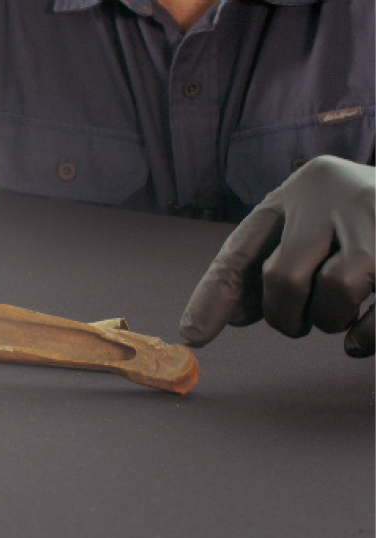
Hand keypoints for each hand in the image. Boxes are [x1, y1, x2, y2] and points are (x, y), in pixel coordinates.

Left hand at [180, 155, 375, 356]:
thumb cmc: (363, 221)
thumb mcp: (313, 225)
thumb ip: (268, 264)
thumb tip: (228, 318)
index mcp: (305, 185)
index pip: (242, 248)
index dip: (213, 296)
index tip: (191, 335)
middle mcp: (343, 193)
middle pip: (282, 277)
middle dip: (283, 314)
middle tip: (297, 321)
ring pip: (336, 292)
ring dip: (329, 321)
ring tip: (339, 316)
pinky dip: (366, 338)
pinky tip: (362, 339)